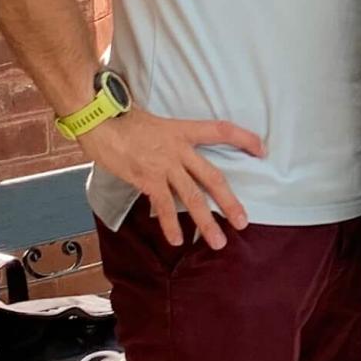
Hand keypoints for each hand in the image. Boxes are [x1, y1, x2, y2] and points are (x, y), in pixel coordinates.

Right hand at [80, 109, 264, 249]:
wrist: (99, 118)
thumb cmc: (121, 118)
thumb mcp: (154, 124)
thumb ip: (168, 141)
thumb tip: (174, 158)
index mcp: (183, 130)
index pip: (222, 131)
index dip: (244, 139)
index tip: (262, 150)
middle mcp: (179, 148)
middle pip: (213, 178)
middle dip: (230, 202)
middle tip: (243, 222)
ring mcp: (164, 164)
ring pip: (192, 197)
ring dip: (206, 222)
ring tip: (218, 242)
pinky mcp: (147, 178)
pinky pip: (163, 206)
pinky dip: (170, 225)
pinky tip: (176, 240)